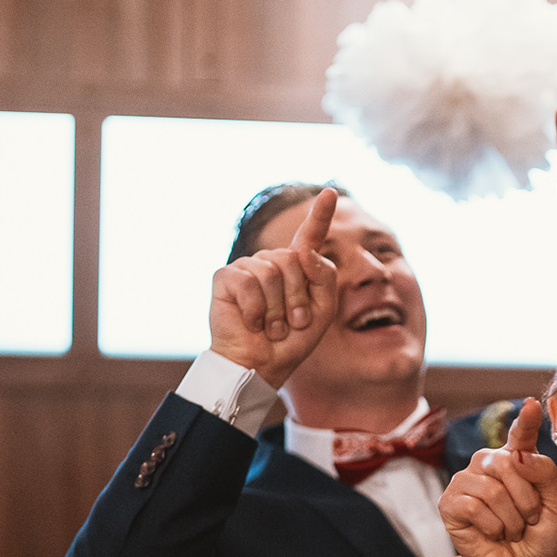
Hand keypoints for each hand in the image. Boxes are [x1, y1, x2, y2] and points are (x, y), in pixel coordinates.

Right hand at [208, 187, 339, 387]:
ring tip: (271, 327)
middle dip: (297, 298)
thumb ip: (324, 279)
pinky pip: (248, 283)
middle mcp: (271, 262)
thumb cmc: (290, 341)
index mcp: (296, 269)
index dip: (320, 215)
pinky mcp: (225, 277)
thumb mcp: (321, 312)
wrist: (259, 364)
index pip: (309, 237)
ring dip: (277, 309)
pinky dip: (256, 310)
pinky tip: (252, 322)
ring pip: (272, 272)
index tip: (331, 193)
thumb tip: (304, 252)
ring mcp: (247, 267)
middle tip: (290, 324)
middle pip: (294, 260)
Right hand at [440, 399, 556, 556]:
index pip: (521, 434)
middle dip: (527, 500)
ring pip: (492, 489)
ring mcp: (466, 481)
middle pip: (509, 464)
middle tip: (528, 520)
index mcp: (518, 459)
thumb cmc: (539, 536)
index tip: (531, 405)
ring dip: (510, 518)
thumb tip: (517, 456)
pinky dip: (491, 527)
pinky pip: (473, 506)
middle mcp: (489, 463)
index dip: (526, 420)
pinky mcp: (449, 502)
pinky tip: (492, 534)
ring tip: (511, 530)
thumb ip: (547, 474)